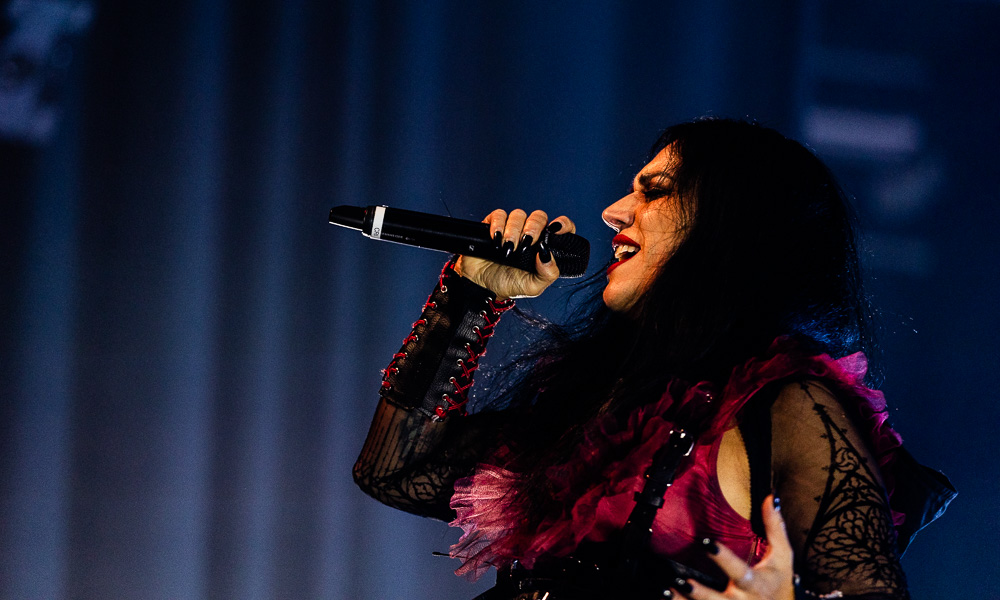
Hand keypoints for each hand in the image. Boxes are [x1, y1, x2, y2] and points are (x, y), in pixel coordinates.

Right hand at [455, 209, 575, 299]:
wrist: (482, 287)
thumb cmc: (509, 285)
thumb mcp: (533, 287)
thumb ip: (547, 273)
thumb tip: (548, 254)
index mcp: (543, 246)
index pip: (561, 227)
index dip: (563, 224)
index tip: (555, 230)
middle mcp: (529, 234)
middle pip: (539, 216)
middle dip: (533, 228)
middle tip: (525, 245)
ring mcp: (512, 229)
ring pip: (518, 214)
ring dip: (513, 231)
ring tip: (508, 249)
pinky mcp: (493, 226)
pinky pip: (498, 215)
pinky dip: (498, 225)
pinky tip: (496, 240)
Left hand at [671, 495, 793, 599]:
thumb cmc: (778, 583)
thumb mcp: (782, 556)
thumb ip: (774, 528)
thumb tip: (771, 498)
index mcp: (755, 583)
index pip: (739, 571)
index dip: (723, 558)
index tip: (707, 543)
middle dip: (701, 593)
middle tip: (683, 581)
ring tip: (667, 590)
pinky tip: (667, 597)